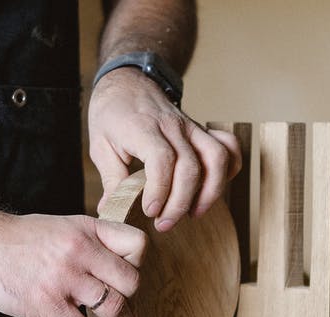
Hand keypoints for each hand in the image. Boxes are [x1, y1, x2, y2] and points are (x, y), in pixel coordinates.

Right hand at [0, 208, 148, 316]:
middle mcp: (81, 251)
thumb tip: (114, 266)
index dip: (139, 264)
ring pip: (115, 308)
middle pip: (132, 282)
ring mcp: (65, 278)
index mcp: (88, 230)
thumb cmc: (16, 238)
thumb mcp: (61, 226)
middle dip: (133, 302)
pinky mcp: (47, 303)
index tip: (126, 278)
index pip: (138, 244)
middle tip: (126, 313)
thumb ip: (89, 243)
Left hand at [88, 67, 240, 231]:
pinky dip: (230, 169)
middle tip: (164, 223)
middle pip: (190, 166)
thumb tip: (112, 209)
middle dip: (180, 202)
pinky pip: (229, 146)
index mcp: (142, 127)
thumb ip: (111, 178)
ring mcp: (191, 127)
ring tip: (194, 212)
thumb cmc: (112, 114)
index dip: (160, 189)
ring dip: (211, 190)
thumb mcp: (99, 145)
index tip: (151, 210)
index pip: (161, 159)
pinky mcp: (202, 130)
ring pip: (217, 157)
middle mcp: (172, 126)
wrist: (127, 81)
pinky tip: (214, 187)